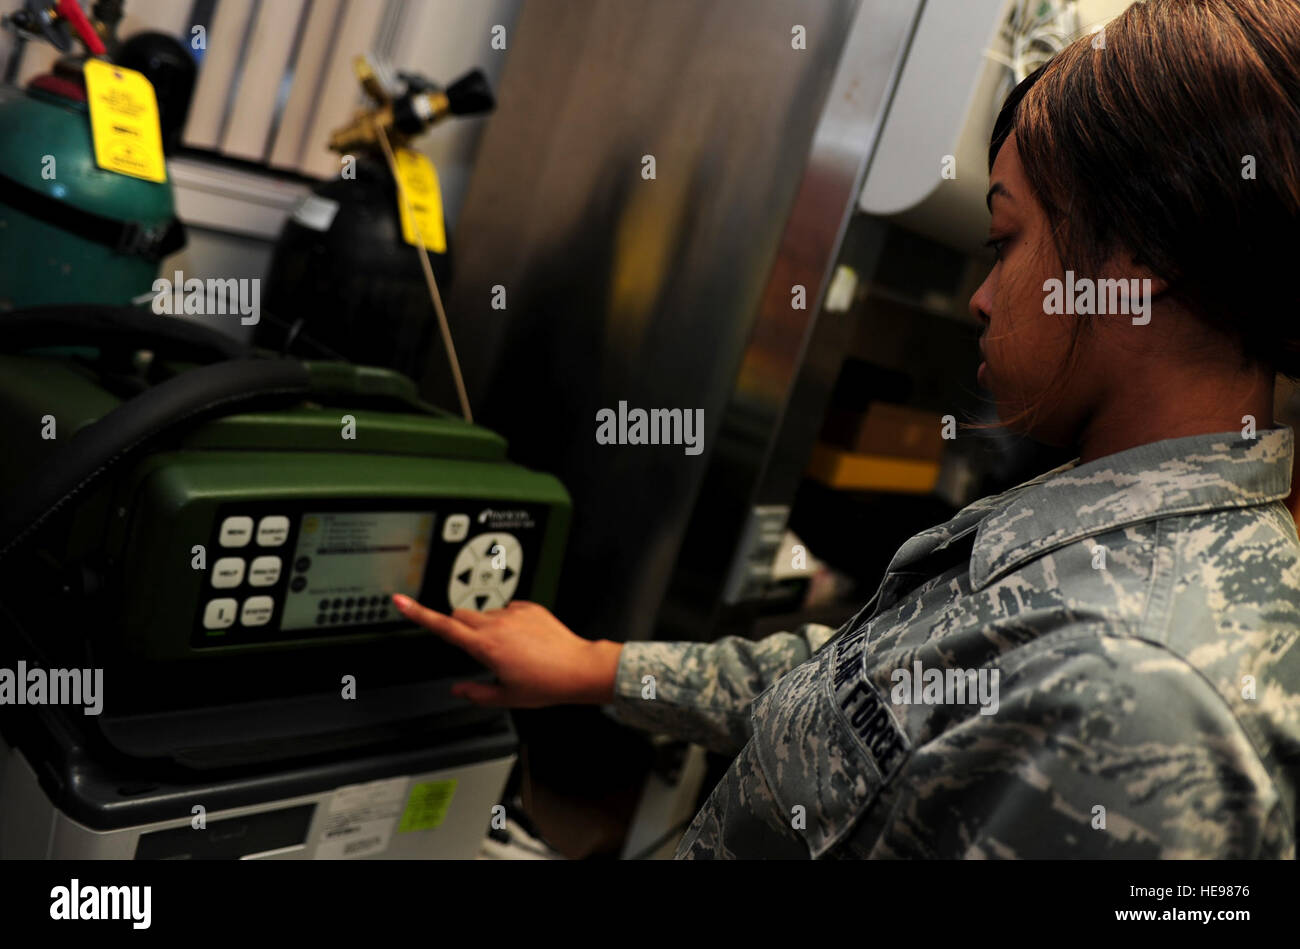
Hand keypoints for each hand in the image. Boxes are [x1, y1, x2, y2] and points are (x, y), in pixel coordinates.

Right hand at [392, 595, 623, 707]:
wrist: (578, 668)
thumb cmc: (546, 684)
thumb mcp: (506, 697)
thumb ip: (476, 692)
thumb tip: (458, 689)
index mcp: (485, 647)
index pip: (443, 627)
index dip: (418, 614)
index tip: (401, 601)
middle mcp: (497, 625)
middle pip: (460, 615)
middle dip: (459, 628)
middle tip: (475, 649)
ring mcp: (514, 613)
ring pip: (485, 613)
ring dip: (486, 626)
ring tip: (510, 649)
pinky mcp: (530, 606)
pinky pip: (508, 609)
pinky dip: (508, 621)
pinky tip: (524, 640)